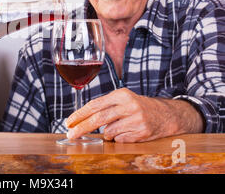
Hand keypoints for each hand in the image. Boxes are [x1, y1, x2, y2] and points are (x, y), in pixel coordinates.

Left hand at [65, 88, 203, 142]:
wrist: (166, 114)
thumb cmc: (138, 106)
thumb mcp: (122, 99)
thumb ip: (104, 106)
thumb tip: (80, 119)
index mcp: (121, 94)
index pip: (95, 105)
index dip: (80, 115)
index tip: (69, 122)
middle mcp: (129, 105)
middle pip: (98, 119)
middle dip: (82, 128)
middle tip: (71, 135)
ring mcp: (136, 119)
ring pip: (109, 132)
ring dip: (107, 133)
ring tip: (118, 127)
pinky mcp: (142, 132)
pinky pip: (120, 140)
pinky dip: (119, 138)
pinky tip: (128, 132)